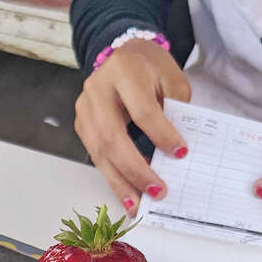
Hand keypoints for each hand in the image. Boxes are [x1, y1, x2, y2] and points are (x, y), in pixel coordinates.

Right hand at [74, 38, 191, 215]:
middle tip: (157, 190)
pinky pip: (95, 155)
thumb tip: (175, 152)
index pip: (141, 110)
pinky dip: (112, 177)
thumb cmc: (150, 69)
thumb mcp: (172, 79)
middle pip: (112, 136)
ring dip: (119, 182)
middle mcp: (97, 90)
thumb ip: (176, 109)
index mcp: (123, 70)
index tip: (180, 154)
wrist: (123, 57)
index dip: (161, 134)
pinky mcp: (81, 125)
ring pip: (99, 152)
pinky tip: (125, 193)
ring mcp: (84, 109)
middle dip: (135, 169)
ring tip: (136, 205)